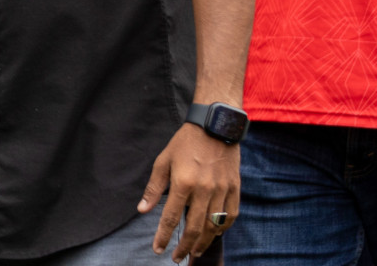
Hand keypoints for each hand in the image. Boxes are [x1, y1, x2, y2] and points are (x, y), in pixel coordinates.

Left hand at [138, 123, 240, 262]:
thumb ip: (154, 188)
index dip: (163, 236)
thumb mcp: (163, 160)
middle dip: (184, 246)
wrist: (215, 125)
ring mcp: (222, 189)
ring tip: (195, 252)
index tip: (158, 250)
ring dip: (203, 243)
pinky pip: (230, 215)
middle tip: (177, 257)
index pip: (171, 217)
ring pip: (213, 226)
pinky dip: (223, 229)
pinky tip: (214, 234)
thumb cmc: (185, 142)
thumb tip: (142, 210)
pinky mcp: (234, 187)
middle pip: (194, 228)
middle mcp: (204, 189)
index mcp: (183, 182)